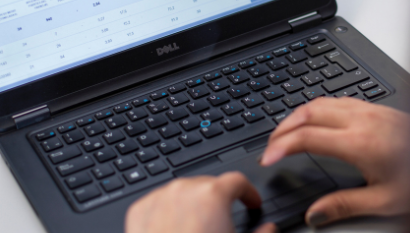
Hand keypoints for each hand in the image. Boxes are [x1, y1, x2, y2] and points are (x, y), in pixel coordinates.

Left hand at [125, 172, 276, 232]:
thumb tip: (270, 228)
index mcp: (213, 195)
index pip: (237, 181)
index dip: (249, 193)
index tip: (251, 203)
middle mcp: (184, 190)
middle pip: (208, 184)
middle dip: (219, 199)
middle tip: (224, 219)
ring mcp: (159, 198)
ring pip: (182, 192)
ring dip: (193, 203)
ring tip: (198, 226)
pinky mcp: (139, 211)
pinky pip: (159, 203)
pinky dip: (169, 211)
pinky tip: (175, 229)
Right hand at [260, 97, 409, 226]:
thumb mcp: (386, 201)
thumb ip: (345, 206)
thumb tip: (316, 214)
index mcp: (359, 143)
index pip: (307, 137)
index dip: (281, 146)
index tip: (268, 158)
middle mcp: (363, 120)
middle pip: (308, 111)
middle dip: (283, 126)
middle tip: (270, 144)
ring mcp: (371, 110)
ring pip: (322, 101)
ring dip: (299, 114)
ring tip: (286, 130)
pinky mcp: (379, 107)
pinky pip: (339, 100)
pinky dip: (318, 107)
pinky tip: (319, 118)